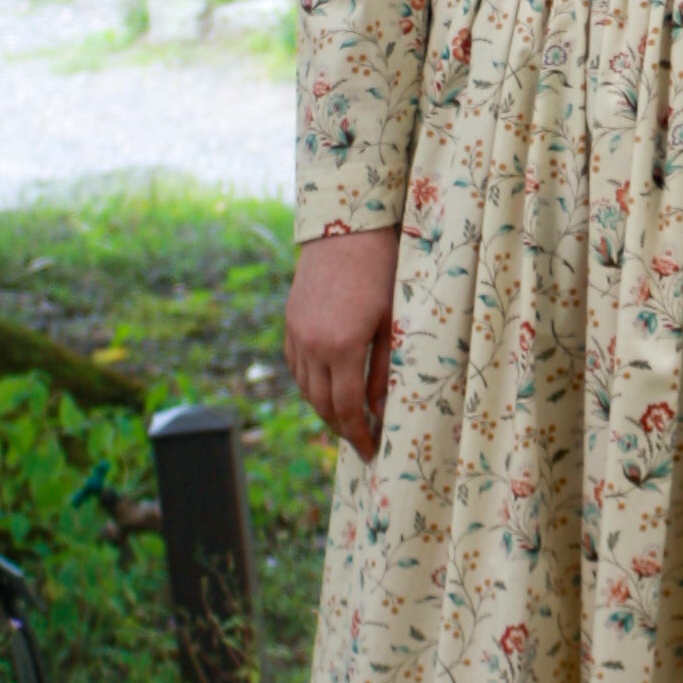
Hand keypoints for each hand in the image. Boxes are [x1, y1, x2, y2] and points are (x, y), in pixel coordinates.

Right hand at [283, 226, 402, 460]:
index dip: (360, 435)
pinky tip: (326, 388)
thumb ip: (385, 370)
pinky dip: (310, 384)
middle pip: (322, 404)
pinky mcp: (291, 322)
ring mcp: (297, 334)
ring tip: (346, 419)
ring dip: (324, 409)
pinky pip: (296, 366)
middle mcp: (313, 346)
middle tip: (361, 441)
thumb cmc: (382, 271)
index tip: (372, 452)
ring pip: (305, 388)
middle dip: (342, 428)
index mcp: (342, 348)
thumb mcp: (392, 323)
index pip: (348, 408)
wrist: (346, 229)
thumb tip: (380, 411)